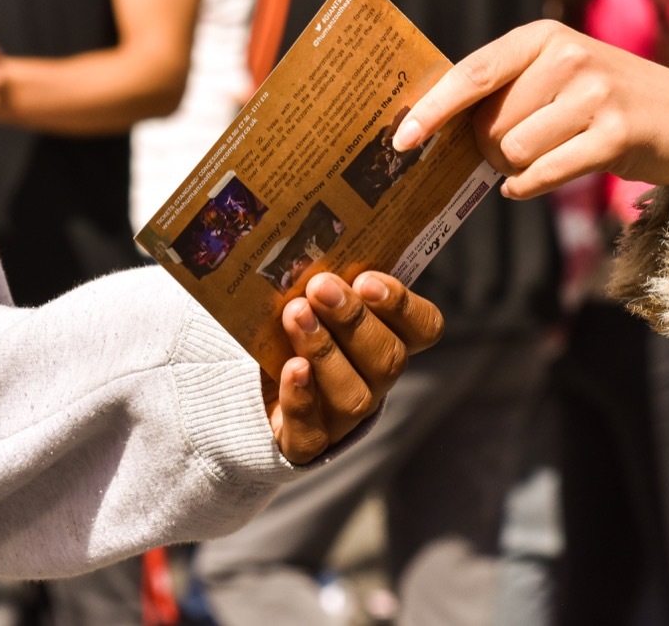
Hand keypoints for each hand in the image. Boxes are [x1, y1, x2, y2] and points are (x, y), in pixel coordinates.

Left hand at [263, 271, 442, 463]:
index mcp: (388, 337)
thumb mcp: (310, 296)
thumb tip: (306, 226)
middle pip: (387, 359)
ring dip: (326, 351)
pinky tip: (290, 369)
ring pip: (354, 395)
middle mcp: (374, 379)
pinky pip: (311, 431)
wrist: (245, 384)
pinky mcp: (306, 443)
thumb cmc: (289, 323)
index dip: (403, 306)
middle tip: (321, 287)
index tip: (367, 280)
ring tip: (295, 315)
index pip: (423, 328)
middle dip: (355, 321)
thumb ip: (324, 273)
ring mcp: (343, 417)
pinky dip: (302, 399)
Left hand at [392, 20, 668, 197]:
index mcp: (544, 36)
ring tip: (543, 159)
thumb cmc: (607, 102)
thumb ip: (506, 88)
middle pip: (489, 125)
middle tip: (520, 150)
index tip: (401, 139)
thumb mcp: (559, 74)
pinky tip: (527, 185)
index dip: (432, 108)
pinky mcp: (614, 135)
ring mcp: (593, 95)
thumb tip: (434, 125)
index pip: (472, 72)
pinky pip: (542, 173)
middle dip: (491, 150)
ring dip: (514, 169)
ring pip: (513, 152)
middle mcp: (568, 57)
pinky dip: (527, 187)